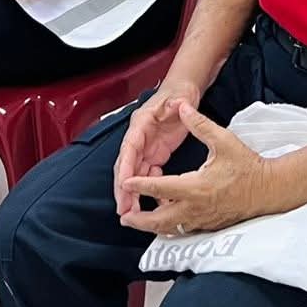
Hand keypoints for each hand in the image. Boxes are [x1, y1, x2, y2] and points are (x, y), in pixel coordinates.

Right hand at [113, 79, 203, 215]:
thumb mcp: (179, 98)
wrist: (183, 93)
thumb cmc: (179, 94)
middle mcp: (139, 137)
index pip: (129, 148)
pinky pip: (146, 174)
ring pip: (134, 174)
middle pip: (126, 165)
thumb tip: (178, 105)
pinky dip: (146, 188)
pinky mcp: (154, 154)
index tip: (124, 184)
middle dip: (123, 188)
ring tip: (132, 214)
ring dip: (132, 193)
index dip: (125, 167)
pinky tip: (152, 201)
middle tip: (124, 209)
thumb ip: (178, 104)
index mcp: (141, 123)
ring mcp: (145, 147)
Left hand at [119, 102, 275, 235]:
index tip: (126, 184)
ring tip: (138, 220)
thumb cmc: (246, 165)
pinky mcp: (209, 226)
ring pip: (170, 228)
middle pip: (159, 220)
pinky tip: (165, 219)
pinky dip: (170, 226)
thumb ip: (200, 124)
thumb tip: (182, 106)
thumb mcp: (223, 140)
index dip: (140, 186)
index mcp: (195, 187)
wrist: (268, 189)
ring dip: (152, 225)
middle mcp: (195, 208)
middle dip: (139, 219)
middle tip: (124, 215)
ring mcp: (202, 220)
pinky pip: (183, 229)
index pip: (160, 189)